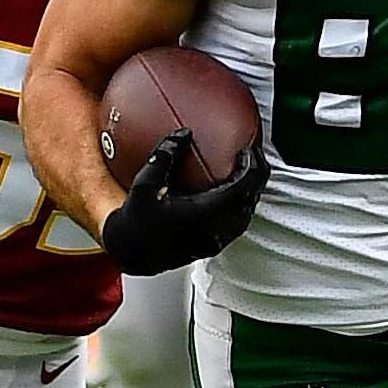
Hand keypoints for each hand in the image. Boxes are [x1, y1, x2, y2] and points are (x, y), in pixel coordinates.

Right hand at [96, 130, 267, 275]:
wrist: (130, 253)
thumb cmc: (134, 223)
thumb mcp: (145, 184)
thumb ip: (166, 156)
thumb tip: (183, 134)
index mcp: (201, 215)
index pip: (240, 189)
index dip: (250, 168)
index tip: (248, 151)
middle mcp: (211, 231)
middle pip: (249, 201)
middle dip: (257, 176)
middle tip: (254, 155)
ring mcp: (213, 241)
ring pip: (245, 215)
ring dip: (251, 192)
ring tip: (249, 172)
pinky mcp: (211, 247)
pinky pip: (237, 225)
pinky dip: (241, 206)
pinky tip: (235, 195)